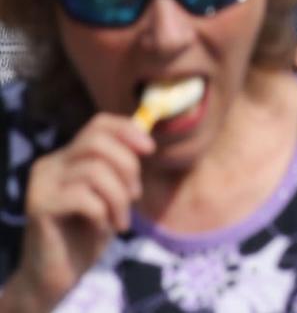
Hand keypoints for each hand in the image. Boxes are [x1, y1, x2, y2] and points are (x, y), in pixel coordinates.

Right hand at [9, 113, 154, 312]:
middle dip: (127, 166)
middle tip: (135, 197)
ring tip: (121, 221)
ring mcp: (42, 184)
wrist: (54, 278)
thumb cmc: (85, 236)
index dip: (127, 130)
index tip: (150, 149)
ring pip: (95, 170)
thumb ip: (117, 168)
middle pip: (97, 141)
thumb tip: (145, 142)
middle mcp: (50, 164)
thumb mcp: (108, 195)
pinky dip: (103, 213)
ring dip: (119, 197)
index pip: (98, 124)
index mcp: (66, 157)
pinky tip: (102, 229)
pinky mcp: (40, 206)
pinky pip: (84, 197)